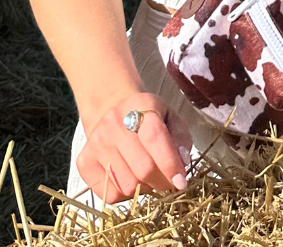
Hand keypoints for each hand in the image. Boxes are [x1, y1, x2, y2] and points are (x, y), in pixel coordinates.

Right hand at [76, 93, 191, 201]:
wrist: (112, 109)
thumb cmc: (149, 117)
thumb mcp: (171, 118)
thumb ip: (181, 139)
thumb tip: (182, 163)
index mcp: (141, 105)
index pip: (154, 138)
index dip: (170, 164)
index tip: (181, 182)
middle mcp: (114, 123)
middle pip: (142, 167)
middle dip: (161, 181)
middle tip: (168, 182)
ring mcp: (96, 143)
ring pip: (127, 185)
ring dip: (144, 188)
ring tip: (148, 177)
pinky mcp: (83, 162)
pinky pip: (110, 194)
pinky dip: (126, 195)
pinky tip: (130, 179)